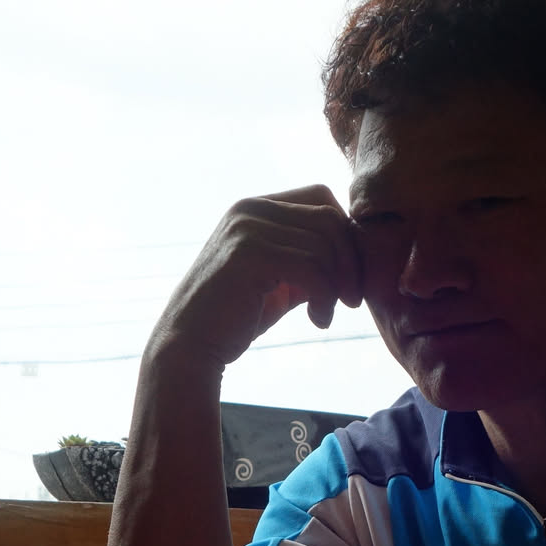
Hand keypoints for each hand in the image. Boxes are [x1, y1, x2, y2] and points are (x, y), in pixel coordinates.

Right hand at [150, 186, 363, 369]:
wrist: (190, 347)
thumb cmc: (236, 318)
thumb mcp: (280, 280)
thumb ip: (309, 259)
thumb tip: (356, 250)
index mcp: (255, 207)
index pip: (321, 198)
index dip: (345, 236)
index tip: (348, 279)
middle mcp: (249, 209)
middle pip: (329, 218)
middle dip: (350, 261)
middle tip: (351, 300)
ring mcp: (247, 228)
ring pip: (325, 244)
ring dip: (337, 285)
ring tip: (324, 316)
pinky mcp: (249, 255)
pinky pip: (313, 267)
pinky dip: (325, 296)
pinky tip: (317, 320)